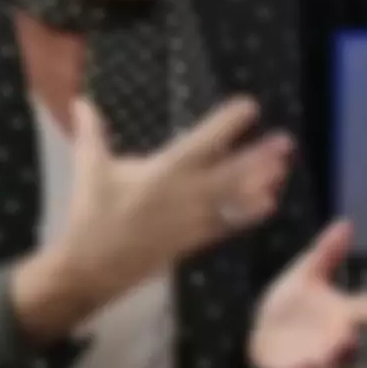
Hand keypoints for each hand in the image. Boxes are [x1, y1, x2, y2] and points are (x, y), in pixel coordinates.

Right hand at [60, 95, 292, 303]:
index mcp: (163, 171)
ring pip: (234, 200)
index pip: (203, 142)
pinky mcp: (192, 242)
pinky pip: (227, 226)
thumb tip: (80, 100)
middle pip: (231, 173)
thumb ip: (91, 132)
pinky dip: (248, 215)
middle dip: (258, 156)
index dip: (228, 124)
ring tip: (283, 169)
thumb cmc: (92, 212)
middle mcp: (185, 195)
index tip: (250, 106)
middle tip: (285, 141)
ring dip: (260, 183)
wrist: (91, 267)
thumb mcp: (89, 167)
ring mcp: (192, 221)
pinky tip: (268, 205)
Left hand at [249, 219, 366, 367]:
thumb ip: (327, 251)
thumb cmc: (294, 298)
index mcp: (340, 313)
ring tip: (320, 359)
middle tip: (346, 337)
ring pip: (324, 364)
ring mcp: (311, 356)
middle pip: (347, 347)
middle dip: (347, 345)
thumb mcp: (308, 271)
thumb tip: (345, 222)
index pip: (364, 311)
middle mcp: (331, 339)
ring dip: (324, 362)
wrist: (263, 323)